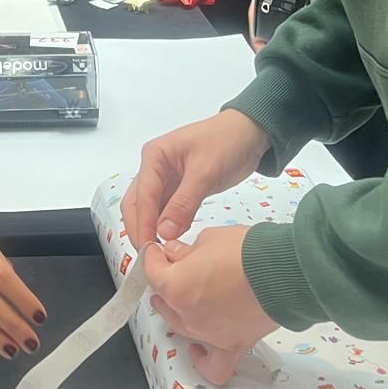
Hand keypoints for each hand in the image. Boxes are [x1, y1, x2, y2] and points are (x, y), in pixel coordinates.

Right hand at [122, 109, 270, 244]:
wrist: (250, 132)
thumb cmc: (227, 142)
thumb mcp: (205, 172)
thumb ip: (183, 203)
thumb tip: (164, 232)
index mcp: (154, 156)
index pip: (142, 196)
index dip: (143, 224)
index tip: (148, 249)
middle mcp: (154, 167)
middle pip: (137, 203)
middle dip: (140, 229)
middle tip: (150, 256)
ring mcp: (165, 178)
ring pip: (149, 208)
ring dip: (150, 229)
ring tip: (158, 254)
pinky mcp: (179, 188)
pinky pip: (165, 209)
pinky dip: (165, 225)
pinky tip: (169, 241)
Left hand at [144, 231, 279, 383]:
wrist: (286, 271)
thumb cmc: (249, 252)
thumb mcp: (209, 239)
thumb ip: (186, 251)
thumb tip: (176, 254)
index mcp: (176, 287)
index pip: (152, 272)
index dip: (153, 257)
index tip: (157, 251)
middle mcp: (188, 316)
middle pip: (164, 301)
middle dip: (165, 282)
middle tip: (173, 268)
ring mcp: (209, 334)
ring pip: (182, 329)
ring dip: (178, 313)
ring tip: (185, 299)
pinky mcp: (232, 346)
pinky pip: (213, 366)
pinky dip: (203, 361)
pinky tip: (199, 352)